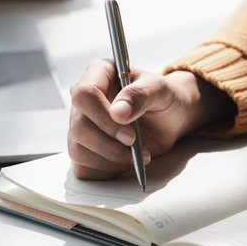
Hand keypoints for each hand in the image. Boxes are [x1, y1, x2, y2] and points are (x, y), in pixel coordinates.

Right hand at [66, 61, 234, 179]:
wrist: (168, 119)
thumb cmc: (163, 98)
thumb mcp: (161, 90)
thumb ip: (141, 95)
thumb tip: (118, 111)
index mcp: (98, 74)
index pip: (84, 95)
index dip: (104, 118)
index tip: (130, 134)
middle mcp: (83, 99)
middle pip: (79, 127)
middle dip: (110, 144)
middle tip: (137, 146)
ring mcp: (79, 124)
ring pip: (78, 150)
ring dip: (111, 160)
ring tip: (136, 156)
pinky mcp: (82, 148)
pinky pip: (83, 167)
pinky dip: (106, 171)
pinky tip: (124, 162)